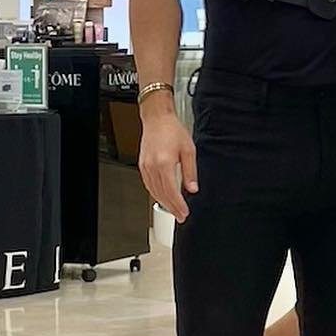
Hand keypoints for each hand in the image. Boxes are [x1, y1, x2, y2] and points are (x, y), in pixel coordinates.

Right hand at [138, 106, 198, 222]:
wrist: (157, 119)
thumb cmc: (173, 130)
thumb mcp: (188, 150)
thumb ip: (190, 171)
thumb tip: (192, 188)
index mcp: (164, 163)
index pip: (171, 191)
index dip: (178, 205)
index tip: (184, 213)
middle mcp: (152, 167)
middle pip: (162, 194)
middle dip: (172, 208)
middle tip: (180, 216)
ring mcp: (145, 167)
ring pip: (153, 191)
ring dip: (163, 203)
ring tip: (173, 209)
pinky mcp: (142, 165)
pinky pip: (148, 185)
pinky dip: (156, 193)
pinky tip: (162, 197)